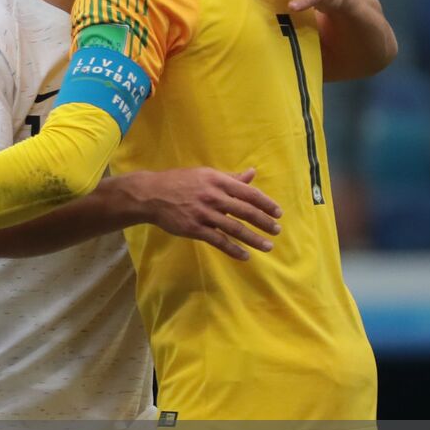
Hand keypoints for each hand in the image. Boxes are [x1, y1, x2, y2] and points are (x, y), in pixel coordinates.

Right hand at [119, 167, 282, 260]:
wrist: (150, 195)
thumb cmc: (179, 182)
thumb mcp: (205, 174)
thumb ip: (230, 178)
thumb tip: (252, 173)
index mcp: (217, 180)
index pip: (248, 193)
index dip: (266, 204)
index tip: (278, 213)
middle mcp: (212, 196)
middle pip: (245, 211)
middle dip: (264, 222)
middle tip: (277, 231)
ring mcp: (203, 214)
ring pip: (235, 228)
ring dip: (254, 239)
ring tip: (267, 246)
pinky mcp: (194, 228)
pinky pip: (218, 241)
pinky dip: (233, 249)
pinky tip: (245, 255)